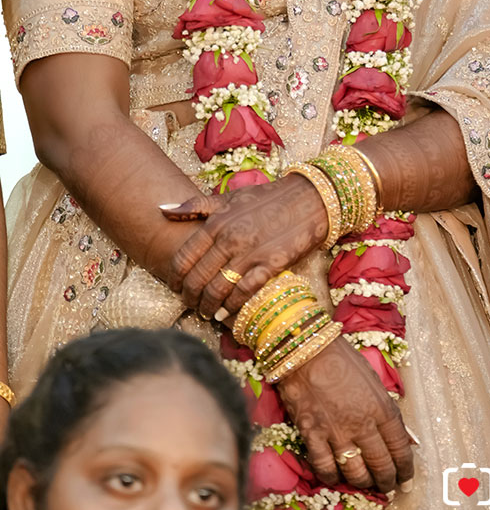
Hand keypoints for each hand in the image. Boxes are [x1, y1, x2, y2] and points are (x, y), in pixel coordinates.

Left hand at [162, 174, 328, 320]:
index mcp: (217, 222)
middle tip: (190, 304)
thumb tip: (161, 210)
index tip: (175, 287)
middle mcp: (230, 238)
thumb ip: (195, 206)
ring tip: (207, 312)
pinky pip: (243, 294)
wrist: (308, 199)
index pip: (183, 258)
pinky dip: (231, 307)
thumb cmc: (266, 198)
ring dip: (208, 307)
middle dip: (189, 297)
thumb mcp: (230, 197)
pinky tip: (227, 312)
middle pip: (197, 279)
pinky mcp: (270, 265)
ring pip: (217, 290)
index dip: (174, 278)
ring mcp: (250, 253)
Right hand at [277, 335, 413, 493]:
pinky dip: (333, 477)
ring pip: (356, 472)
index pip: (400, 447)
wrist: (307, 351)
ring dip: (364, 483)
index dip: (405, 467)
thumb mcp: (373, 381)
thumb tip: (398, 434)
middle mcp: (362, 424)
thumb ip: (384, 408)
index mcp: (381, 407)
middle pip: (381, 464)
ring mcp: (336, 433)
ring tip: (367, 485)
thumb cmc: (343, 360)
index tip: (406, 478)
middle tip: (390, 487)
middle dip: (388, 480)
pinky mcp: (313, 436)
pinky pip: (325, 468)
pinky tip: (337, 477)